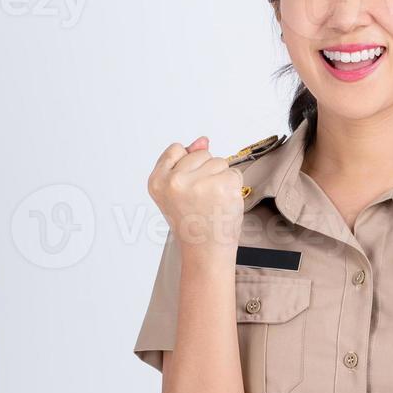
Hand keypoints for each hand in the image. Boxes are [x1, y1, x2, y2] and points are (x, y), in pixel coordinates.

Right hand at [147, 136, 244, 256]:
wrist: (204, 252)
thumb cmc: (192, 224)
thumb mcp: (177, 192)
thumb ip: (185, 162)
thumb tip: (202, 140)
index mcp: (157, 181)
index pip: (177, 149)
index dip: (188, 167)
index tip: (188, 189)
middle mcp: (175, 181)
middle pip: (202, 153)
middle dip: (207, 172)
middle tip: (202, 199)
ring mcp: (199, 184)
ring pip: (220, 162)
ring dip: (222, 180)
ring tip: (213, 202)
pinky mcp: (222, 187)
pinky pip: (235, 173)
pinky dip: (235, 187)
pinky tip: (224, 203)